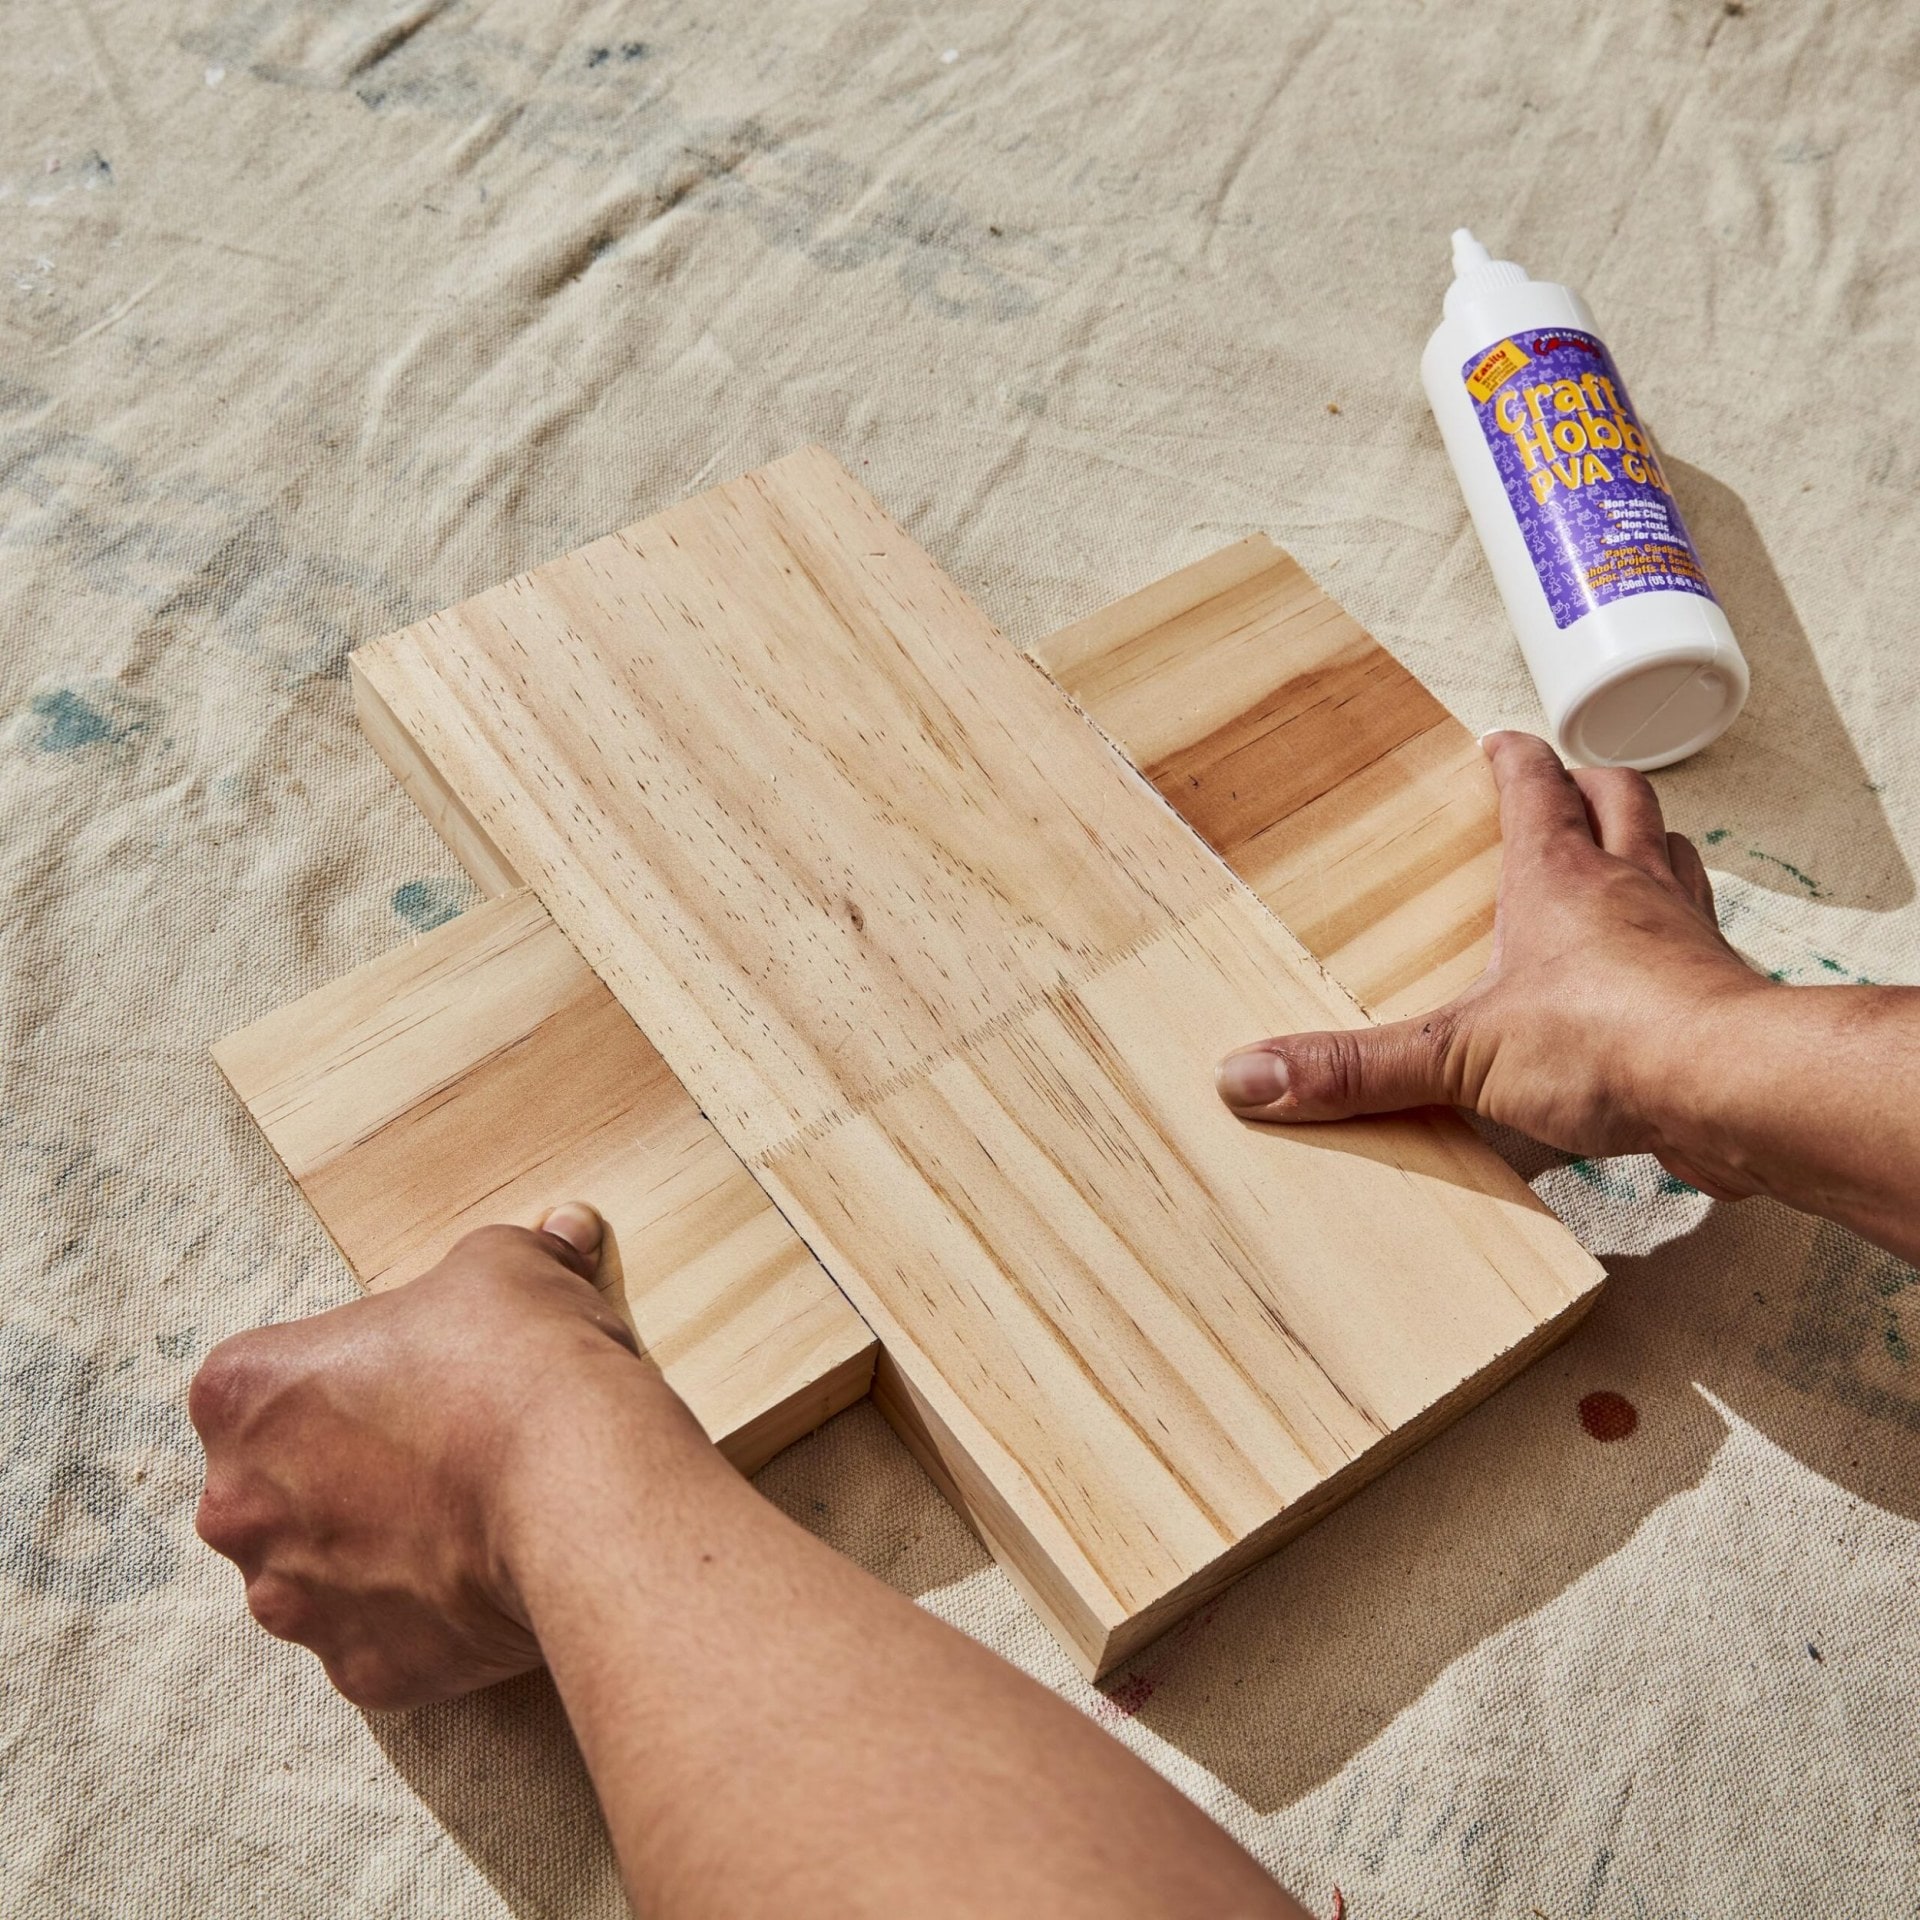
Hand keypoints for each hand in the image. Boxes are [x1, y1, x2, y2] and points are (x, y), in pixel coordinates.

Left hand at [189, 1205, 695, 1708]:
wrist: (577, 1489)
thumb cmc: (519, 1361)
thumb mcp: (509, 1266)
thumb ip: (514, 1252)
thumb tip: (563, 1230)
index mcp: (243, 1393)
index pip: (263, 1380)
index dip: (341, 1372)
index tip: (406, 1374)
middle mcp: (239, 1506)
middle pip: (278, 1484)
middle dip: (344, 1472)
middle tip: (439, 1446)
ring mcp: (295, 1600)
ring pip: (322, 1570)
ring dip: (376, 1549)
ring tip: (469, 1516)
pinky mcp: (361, 1671)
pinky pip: (383, 1636)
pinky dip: (424, 1614)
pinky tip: (487, 1575)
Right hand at [1215, 731, 1772, 1195]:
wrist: (1733, 1087)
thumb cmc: (1606, 1043)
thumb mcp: (1457, 1054)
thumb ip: (1355, 1067)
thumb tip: (1249, 1075)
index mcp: (1558, 877)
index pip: (1536, 787)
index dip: (1514, 758)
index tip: (1498, 742)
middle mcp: (1629, 886)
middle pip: (1622, 797)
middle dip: (1591, 781)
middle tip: (1570, 781)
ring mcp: (1685, 931)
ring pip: (1673, 853)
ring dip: (1648, 841)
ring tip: (1625, 853)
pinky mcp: (1721, 987)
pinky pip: (1705, 936)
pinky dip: (1683, 928)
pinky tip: (1665, 958)